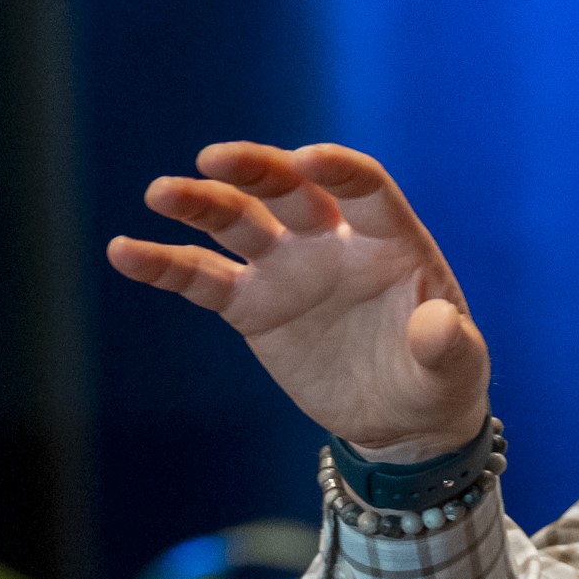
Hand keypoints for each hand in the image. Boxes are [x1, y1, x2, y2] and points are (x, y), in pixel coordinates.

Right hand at [106, 142, 489, 455]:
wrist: (400, 420)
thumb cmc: (438, 378)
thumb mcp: (455, 368)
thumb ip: (447, 344)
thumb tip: (437, 324)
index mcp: (389, 240)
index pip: (363, 189)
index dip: (339, 169)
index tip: (307, 158)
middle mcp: (331, 240)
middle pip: (289, 190)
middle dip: (255, 169)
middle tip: (215, 158)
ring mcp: (288, 268)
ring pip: (238, 221)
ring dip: (200, 203)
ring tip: (161, 193)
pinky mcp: (252, 305)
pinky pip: (201, 277)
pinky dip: (163, 264)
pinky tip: (124, 251)